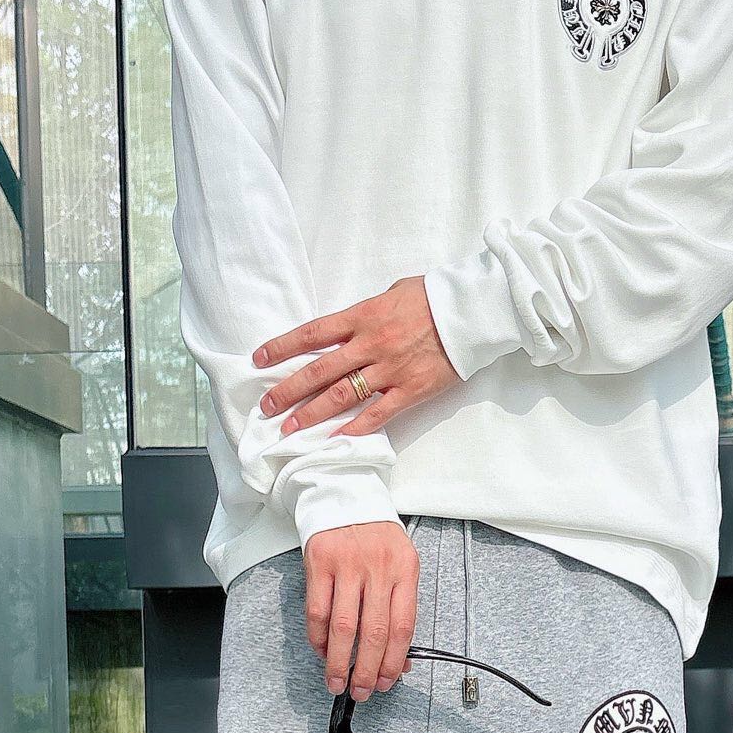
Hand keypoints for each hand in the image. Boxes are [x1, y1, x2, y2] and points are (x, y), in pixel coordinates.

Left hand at [254, 276, 458, 437]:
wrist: (472, 310)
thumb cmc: (433, 296)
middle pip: (319, 370)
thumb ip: (365, 315)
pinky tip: (336, 439)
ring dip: (312, 414)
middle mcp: (371, 345)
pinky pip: (378, 414)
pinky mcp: (411, 390)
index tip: (260, 359)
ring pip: (342, 396)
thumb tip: (344, 329)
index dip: (282, 347)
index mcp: (363, 317)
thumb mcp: (390, 293)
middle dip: (288, 389)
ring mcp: (390, 370)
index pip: (312, 333)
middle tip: (267, 407)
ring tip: (290, 428)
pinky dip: (356, 428)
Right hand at [305, 522, 419, 701]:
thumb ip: (400, 607)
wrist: (344, 492)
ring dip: (339, 661)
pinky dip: (318, 638)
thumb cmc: (375, 535)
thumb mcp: (399, 564)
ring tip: (337, 682)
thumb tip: (399, 659)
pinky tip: (322, 652)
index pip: (402, 626)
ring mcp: (347, 563)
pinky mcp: (320, 561)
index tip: (387, 682)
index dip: (394, 661)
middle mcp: (378, 566)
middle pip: (374, 631)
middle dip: (367, 670)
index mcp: (405, 568)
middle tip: (362, 691)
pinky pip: (316, 610)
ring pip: (343, 626)